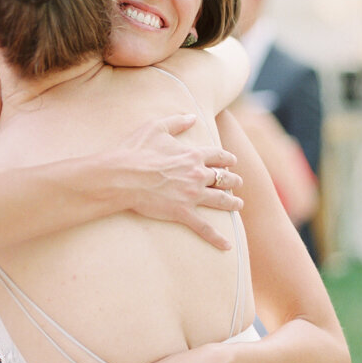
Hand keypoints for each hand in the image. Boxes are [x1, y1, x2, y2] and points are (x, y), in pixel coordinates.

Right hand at [115, 114, 242, 249]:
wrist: (122, 176)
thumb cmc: (135, 151)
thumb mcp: (156, 127)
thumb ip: (176, 121)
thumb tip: (192, 116)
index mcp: (192, 155)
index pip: (218, 156)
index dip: (227, 158)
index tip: (232, 161)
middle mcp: (197, 174)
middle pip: (224, 178)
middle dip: (233, 180)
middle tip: (238, 183)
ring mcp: (192, 195)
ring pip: (220, 200)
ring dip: (232, 202)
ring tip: (239, 205)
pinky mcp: (183, 212)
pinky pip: (204, 228)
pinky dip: (217, 238)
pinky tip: (227, 246)